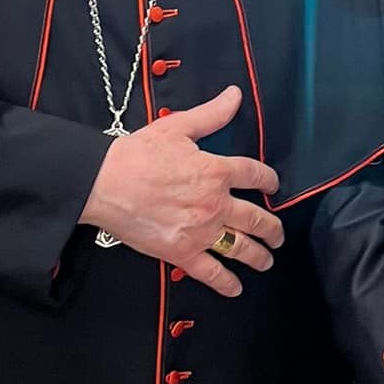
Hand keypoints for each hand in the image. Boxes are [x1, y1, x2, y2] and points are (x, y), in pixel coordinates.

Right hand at [80, 86, 283, 296]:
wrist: (105, 183)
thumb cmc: (138, 154)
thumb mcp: (178, 127)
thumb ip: (211, 114)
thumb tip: (235, 95)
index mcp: (216, 171)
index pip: (255, 175)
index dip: (270, 180)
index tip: (273, 186)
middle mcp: (215, 203)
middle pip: (257, 218)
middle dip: (273, 229)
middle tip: (278, 235)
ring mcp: (201, 231)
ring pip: (241, 247)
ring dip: (259, 256)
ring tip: (267, 260)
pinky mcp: (181, 253)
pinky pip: (211, 272)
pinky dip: (227, 283)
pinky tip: (236, 287)